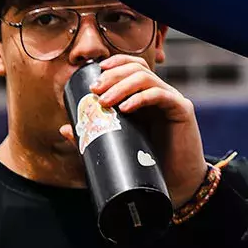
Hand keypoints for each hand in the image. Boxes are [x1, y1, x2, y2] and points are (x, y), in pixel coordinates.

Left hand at [59, 54, 206, 207]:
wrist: (177, 184)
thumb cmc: (149, 165)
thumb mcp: (117, 146)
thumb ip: (94, 136)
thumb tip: (65, 129)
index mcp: (145, 98)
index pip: (133, 67)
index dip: (116, 63)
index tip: (95, 73)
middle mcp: (160, 94)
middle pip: (137, 69)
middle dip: (113, 75)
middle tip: (95, 90)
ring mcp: (172, 100)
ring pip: (147, 78)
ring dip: (122, 86)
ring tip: (105, 101)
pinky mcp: (182, 111)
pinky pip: (161, 95)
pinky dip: (141, 97)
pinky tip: (126, 107)